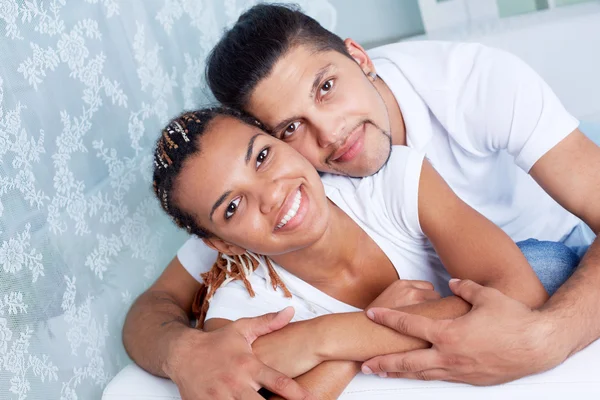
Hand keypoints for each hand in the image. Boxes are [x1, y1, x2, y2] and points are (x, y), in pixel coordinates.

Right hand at [167, 307, 315, 398]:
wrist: (181, 353)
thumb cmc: (216, 342)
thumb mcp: (241, 330)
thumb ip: (267, 323)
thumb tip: (290, 311)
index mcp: (248, 365)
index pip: (278, 381)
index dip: (296, 393)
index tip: (310, 398)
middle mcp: (236, 383)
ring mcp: (221, 397)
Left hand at [361, 279, 565, 384]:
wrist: (539, 346)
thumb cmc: (513, 319)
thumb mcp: (486, 295)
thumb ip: (464, 288)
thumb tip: (453, 282)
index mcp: (448, 332)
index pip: (410, 324)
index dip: (388, 318)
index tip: (372, 314)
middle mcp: (449, 354)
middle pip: (407, 360)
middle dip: (383, 361)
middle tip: (365, 364)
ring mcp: (459, 370)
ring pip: (422, 374)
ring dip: (400, 373)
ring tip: (383, 373)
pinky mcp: (471, 379)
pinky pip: (441, 378)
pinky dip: (425, 377)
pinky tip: (418, 376)